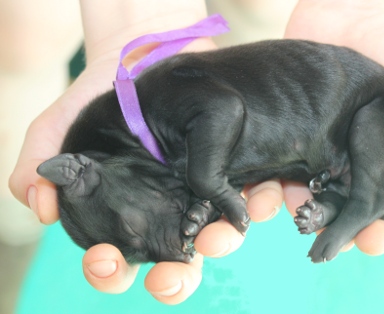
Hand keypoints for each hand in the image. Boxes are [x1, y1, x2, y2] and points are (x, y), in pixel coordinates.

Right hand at [8, 2, 284, 303]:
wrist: (147, 52)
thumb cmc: (103, 93)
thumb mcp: (61, 123)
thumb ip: (41, 161)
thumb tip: (40, 207)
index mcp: (124, 210)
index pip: (115, 256)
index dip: (109, 268)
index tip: (108, 259)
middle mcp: (165, 210)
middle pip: (172, 261)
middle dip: (172, 278)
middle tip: (172, 275)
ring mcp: (202, 194)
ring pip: (216, 236)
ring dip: (219, 244)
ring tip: (219, 235)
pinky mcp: (232, 172)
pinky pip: (252, 198)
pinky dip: (260, 206)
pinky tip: (258, 204)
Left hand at [283, 0, 383, 256]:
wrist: (360, 17)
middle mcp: (362, 170)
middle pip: (361, 217)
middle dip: (365, 235)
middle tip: (367, 243)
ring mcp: (327, 158)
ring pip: (322, 203)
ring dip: (323, 223)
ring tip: (324, 232)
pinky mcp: (296, 144)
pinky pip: (286, 174)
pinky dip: (284, 193)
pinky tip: (290, 204)